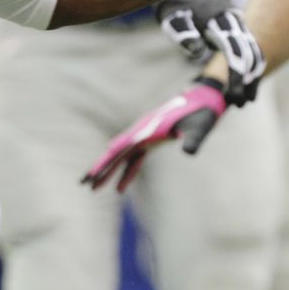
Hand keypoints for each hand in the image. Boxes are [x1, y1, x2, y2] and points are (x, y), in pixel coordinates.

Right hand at [81, 78, 225, 192]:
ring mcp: (146, 137)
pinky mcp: (153, 142)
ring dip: (108, 172)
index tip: (92, 173)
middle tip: (83, 183)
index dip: (106, 161)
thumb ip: (193, 139)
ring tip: (92, 188)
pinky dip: (127, 173)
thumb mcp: (200, 126)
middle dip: (100, 168)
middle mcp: (142, 132)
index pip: (121, 148)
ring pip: (122, 157)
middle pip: (116, 152)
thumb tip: (188, 152)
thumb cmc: (202, 112)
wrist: (205, 100)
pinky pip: (135, 160)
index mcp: (148, 130)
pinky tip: (120, 189)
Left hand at [156, 0, 265, 106]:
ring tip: (246, 99)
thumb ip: (184, 33)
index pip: (235, 51)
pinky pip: (250, 49)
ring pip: (254, 51)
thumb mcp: (173, 17)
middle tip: (239, 103)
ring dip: (253, 75)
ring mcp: (238, 24)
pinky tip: (247, 84)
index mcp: (222, 20)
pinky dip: (251, 67)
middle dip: (246, 80)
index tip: (233, 94)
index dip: (236, 74)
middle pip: (250, 53)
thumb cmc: (177, 2)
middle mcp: (235, 22)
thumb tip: (197, 52)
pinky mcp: (236, 29)